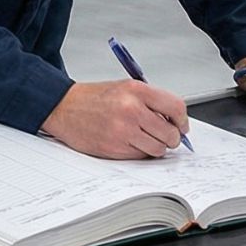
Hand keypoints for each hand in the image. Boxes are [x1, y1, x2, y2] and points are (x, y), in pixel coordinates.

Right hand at [41, 80, 188, 158]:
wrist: (63, 107)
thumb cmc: (93, 98)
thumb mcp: (124, 88)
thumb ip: (150, 102)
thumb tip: (175, 121)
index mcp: (136, 90)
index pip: (176, 108)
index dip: (182, 121)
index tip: (181, 126)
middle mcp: (131, 109)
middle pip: (171, 134)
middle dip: (171, 138)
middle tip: (164, 135)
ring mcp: (123, 130)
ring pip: (158, 149)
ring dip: (155, 147)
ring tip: (142, 137)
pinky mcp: (115, 148)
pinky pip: (141, 156)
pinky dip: (139, 152)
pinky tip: (127, 141)